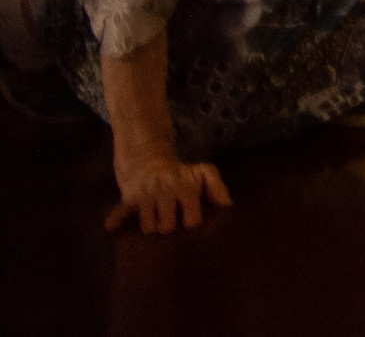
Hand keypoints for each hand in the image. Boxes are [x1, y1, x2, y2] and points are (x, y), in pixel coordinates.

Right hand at [106, 149, 232, 234]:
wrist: (149, 160)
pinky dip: (116, 219)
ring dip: (151, 228)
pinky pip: (120, 211)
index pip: (192, 219)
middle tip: (172, 225)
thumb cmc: (181, 174)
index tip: (191, 222)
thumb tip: (228, 206)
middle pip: (167, 226)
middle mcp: (166, 192)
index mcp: (186, 188)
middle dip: (170, 229)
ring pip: (147, 226)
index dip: (192, 223)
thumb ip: (218, 186)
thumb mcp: (204, 173)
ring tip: (156, 224)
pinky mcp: (129, 198)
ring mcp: (146, 196)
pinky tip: (112, 228)